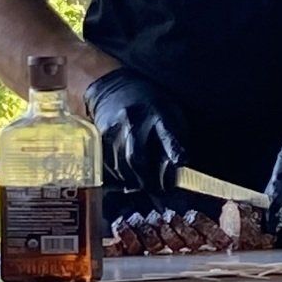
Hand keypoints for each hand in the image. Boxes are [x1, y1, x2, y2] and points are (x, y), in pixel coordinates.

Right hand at [85, 68, 190, 192]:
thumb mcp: (169, 111)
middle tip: (158, 192)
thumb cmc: (149, 105)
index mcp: (158, 113)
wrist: (111, 89)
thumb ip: (175, 135)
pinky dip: (120, 175)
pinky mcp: (101, 138)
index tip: (180, 162)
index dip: (174, 149)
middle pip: (138, 158)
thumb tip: (179, 166)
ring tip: (144, 185)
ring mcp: (115, 129)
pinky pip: (110, 165)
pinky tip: (128, 176)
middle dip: (148, 180)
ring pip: (123, 166)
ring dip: (134, 181)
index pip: (167, 133)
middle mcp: (134, 120)